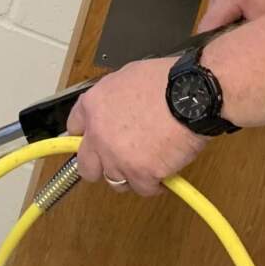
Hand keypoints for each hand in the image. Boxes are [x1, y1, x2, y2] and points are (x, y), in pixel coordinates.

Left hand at [66, 58, 205, 196]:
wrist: (191, 95)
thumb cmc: (167, 81)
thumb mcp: (127, 77)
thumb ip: (113, 99)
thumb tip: (115, 110)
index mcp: (93, 106)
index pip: (74, 128)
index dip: (88, 137)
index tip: (95, 142)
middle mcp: (99, 135)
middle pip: (86, 167)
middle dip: (101, 167)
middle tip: (120, 162)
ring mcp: (117, 158)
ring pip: (116, 181)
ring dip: (131, 175)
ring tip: (150, 161)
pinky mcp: (140, 174)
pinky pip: (144, 188)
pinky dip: (155, 183)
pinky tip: (165, 170)